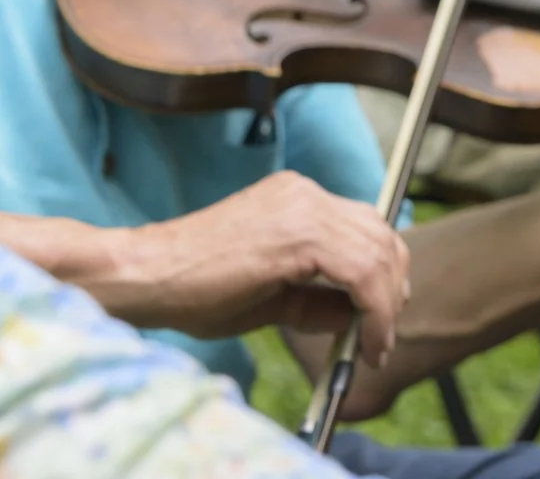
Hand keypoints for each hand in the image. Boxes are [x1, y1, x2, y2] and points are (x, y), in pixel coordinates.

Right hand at [103, 172, 410, 364]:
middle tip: (384, 336)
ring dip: (386, 305)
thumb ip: (316, 299)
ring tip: (376, 346)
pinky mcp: (299, 231)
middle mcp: (306, 194)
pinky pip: (361, 269)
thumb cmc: (193, 290)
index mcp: (298, 200)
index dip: (384, 274)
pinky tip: (366, 340)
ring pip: (377, 251)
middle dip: (392, 289)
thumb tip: (356, 317)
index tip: (381, 319)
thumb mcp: (271, 297)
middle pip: (381, 235)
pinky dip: (374, 308)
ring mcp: (304, 206)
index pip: (365, 228)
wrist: (146, 276)